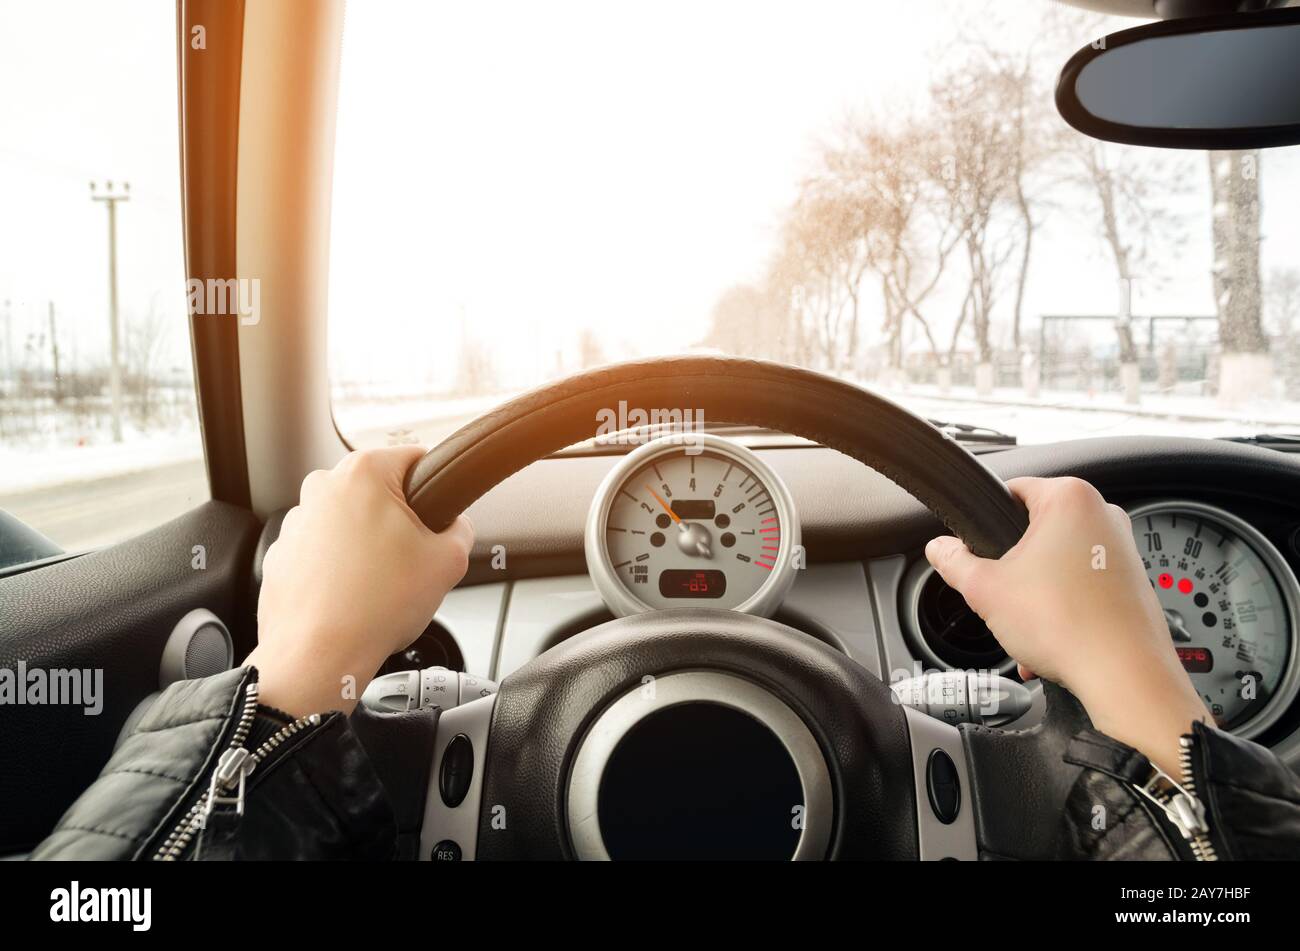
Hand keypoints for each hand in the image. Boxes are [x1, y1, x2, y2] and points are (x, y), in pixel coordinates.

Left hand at [247, 446, 473, 716]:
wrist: (318, 657)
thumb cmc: (373, 608)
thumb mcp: (448, 561)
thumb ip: (461, 530)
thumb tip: (455, 526)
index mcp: (363, 474)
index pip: (415, 459)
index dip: (437, 491)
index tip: (439, 517)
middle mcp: (322, 488)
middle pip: (379, 494)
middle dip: (399, 523)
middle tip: (413, 560)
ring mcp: (295, 522)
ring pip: (349, 524)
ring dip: (367, 547)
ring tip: (381, 586)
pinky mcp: (281, 555)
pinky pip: (322, 554)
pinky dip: (338, 570)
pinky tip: (354, 598)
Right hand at [925, 476, 1207, 775]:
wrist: (1124, 675)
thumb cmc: (1066, 624)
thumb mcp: (985, 589)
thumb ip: (953, 562)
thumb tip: (939, 549)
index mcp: (1069, 498)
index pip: (1012, 490)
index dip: (986, 520)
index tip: (975, 547)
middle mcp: (1104, 514)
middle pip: (1036, 530)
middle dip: (1014, 565)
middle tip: (1001, 594)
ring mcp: (1124, 547)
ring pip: (1060, 561)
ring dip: (1037, 592)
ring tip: (1026, 627)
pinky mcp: (1134, 580)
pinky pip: (1085, 584)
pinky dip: (1064, 606)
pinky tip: (1049, 641)